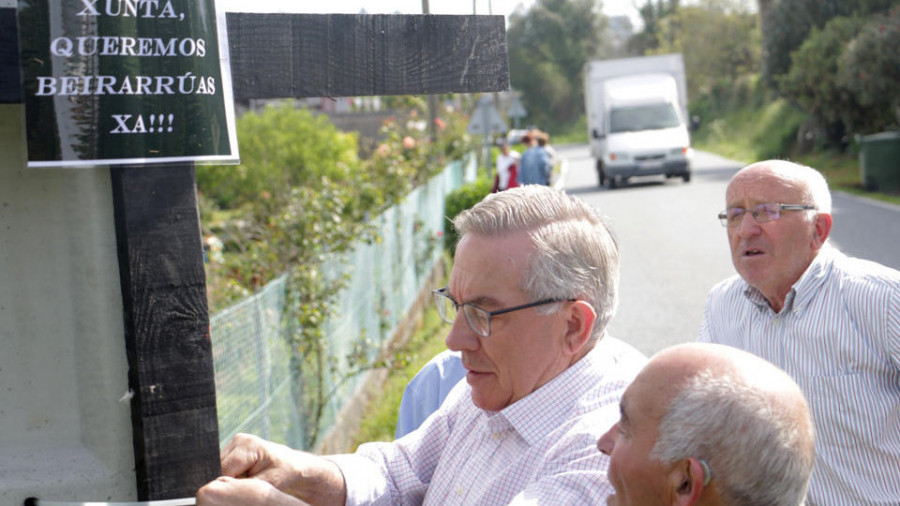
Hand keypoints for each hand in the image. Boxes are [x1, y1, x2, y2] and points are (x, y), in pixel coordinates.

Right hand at [217, 433, 345, 504]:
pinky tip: (247, 476)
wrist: (294, 465)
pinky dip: (234, 475)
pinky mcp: (234, 450)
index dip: (229, 484)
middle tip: (250, 485)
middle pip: (219, 468)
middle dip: (230, 481)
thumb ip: (245, 486)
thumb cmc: (285, 473)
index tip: (242, 491)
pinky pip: (225, 468)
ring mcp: (235, 443)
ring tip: (251, 480)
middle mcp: (238, 440)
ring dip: (232, 478)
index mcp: (247, 444)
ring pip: (220, 469)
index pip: (223, 470)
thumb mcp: (269, 482)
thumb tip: (223, 490)